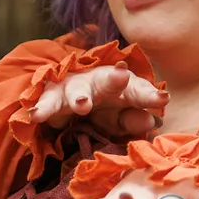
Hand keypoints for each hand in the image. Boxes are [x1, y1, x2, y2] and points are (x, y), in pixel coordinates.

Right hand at [29, 65, 166, 140]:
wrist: (68, 98)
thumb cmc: (102, 109)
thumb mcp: (120, 118)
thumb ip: (134, 120)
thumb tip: (150, 121)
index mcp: (121, 86)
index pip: (138, 90)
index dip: (149, 95)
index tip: (163, 100)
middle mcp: (98, 82)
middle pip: (107, 80)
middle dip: (114, 79)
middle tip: (122, 77)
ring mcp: (73, 87)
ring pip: (76, 89)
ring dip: (79, 96)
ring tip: (82, 105)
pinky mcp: (51, 97)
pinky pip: (47, 103)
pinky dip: (42, 108)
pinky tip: (36, 115)